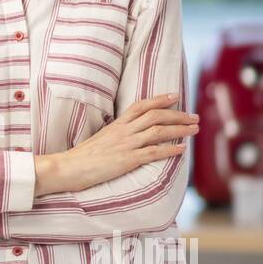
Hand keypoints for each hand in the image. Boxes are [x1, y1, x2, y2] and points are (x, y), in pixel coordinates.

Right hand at [42, 93, 197, 193]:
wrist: (68, 167)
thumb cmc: (82, 157)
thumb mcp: (100, 139)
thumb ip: (116, 135)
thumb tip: (128, 135)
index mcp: (116, 125)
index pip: (141, 106)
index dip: (159, 99)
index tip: (175, 96)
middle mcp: (123, 131)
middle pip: (155, 116)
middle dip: (177, 114)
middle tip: (194, 116)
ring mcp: (126, 144)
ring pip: (158, 131)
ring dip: (180, 129)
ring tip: (194, 129)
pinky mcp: (127, 160)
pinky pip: (153, 152)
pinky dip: (170, 149)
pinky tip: (182, 149)